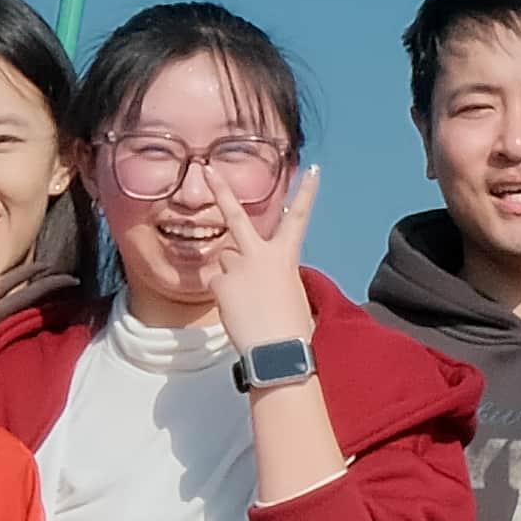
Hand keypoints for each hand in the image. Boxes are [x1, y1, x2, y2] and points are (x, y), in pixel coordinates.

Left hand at [204, 153, 324, 336]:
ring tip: (247, 300)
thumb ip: (272, 273)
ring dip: (231, 274)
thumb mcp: (290, 291)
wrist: (277, 350)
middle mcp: (260, 254)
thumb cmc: (291, 328)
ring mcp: (237, 267)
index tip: (313, 170)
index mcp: (286, 256)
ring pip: (225, 260)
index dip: (307, 193)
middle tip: (207, 170)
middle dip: (221, 191)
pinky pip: (216, 283)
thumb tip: (252, 274)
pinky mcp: (220, 283)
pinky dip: (223, 294)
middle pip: (236, 217)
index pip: (299, 218)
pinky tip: (237, 309)